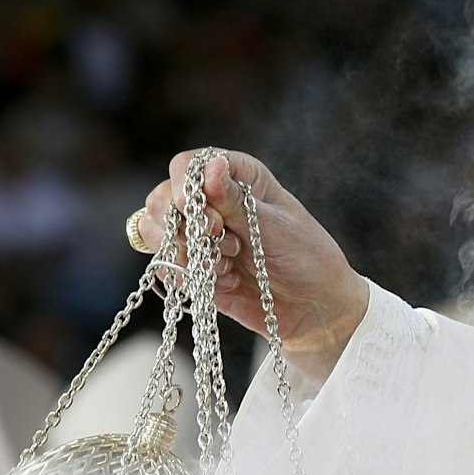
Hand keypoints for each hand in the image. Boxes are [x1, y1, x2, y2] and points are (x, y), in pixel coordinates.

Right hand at [138, 150, 369, 383]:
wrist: (316, 308)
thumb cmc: (307, 257)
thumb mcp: (277, 226)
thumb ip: (237, 202)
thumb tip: (210, 167)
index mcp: (237, 176)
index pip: (187, 166)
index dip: (187, 189)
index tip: (211, 218)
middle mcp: (212, 201)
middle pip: (162, 199)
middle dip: (184, 225)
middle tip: (218, 238)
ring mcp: (199, 236)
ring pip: (157, 233)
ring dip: (190, 252)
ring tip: (230, 264)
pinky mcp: (196, 268)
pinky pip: (168, 269)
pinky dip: (195, 279)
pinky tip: (230, 284)